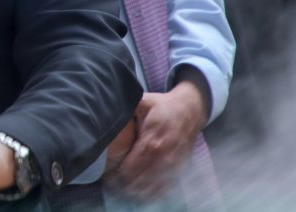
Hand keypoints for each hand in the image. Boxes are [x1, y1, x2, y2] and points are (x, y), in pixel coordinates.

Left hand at [105, 80, 207, 198]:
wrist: (190, 110)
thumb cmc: (162, 106)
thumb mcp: (143, 101)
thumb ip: (125, 107)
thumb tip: (106, 112)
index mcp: (152, 140)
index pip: (132, 166)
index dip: (119, 174)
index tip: (108, 176)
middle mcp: (164, 155)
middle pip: (141, 180)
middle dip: (125, 184)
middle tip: (113, 184)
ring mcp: (173, 163)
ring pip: (153, 186)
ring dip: (138, 191)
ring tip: (124, 190)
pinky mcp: (179, 167)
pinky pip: (166, 186)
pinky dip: (153, 192)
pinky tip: (141, 194)